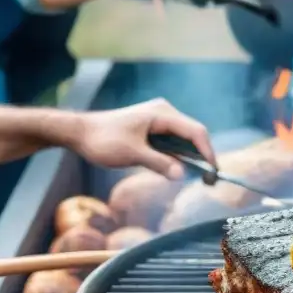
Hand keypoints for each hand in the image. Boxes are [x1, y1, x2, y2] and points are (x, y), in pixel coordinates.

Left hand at [71, 98, 215, 179]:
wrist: (79, 132)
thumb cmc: (103, 140)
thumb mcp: (132, 154)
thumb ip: (158, 163)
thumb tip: (181, 175)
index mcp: (162, 113)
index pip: (195, 131)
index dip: (208, 152)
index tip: (213, 172)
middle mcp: (164, 113)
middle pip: (194, 134)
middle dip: (203, 156)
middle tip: (209, 179)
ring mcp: (159, 120)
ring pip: (184, 139)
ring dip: (191, 157)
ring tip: (199, 177)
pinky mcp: (153, 128)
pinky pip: (173, 142)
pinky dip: (179, 155)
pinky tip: (180, 169)